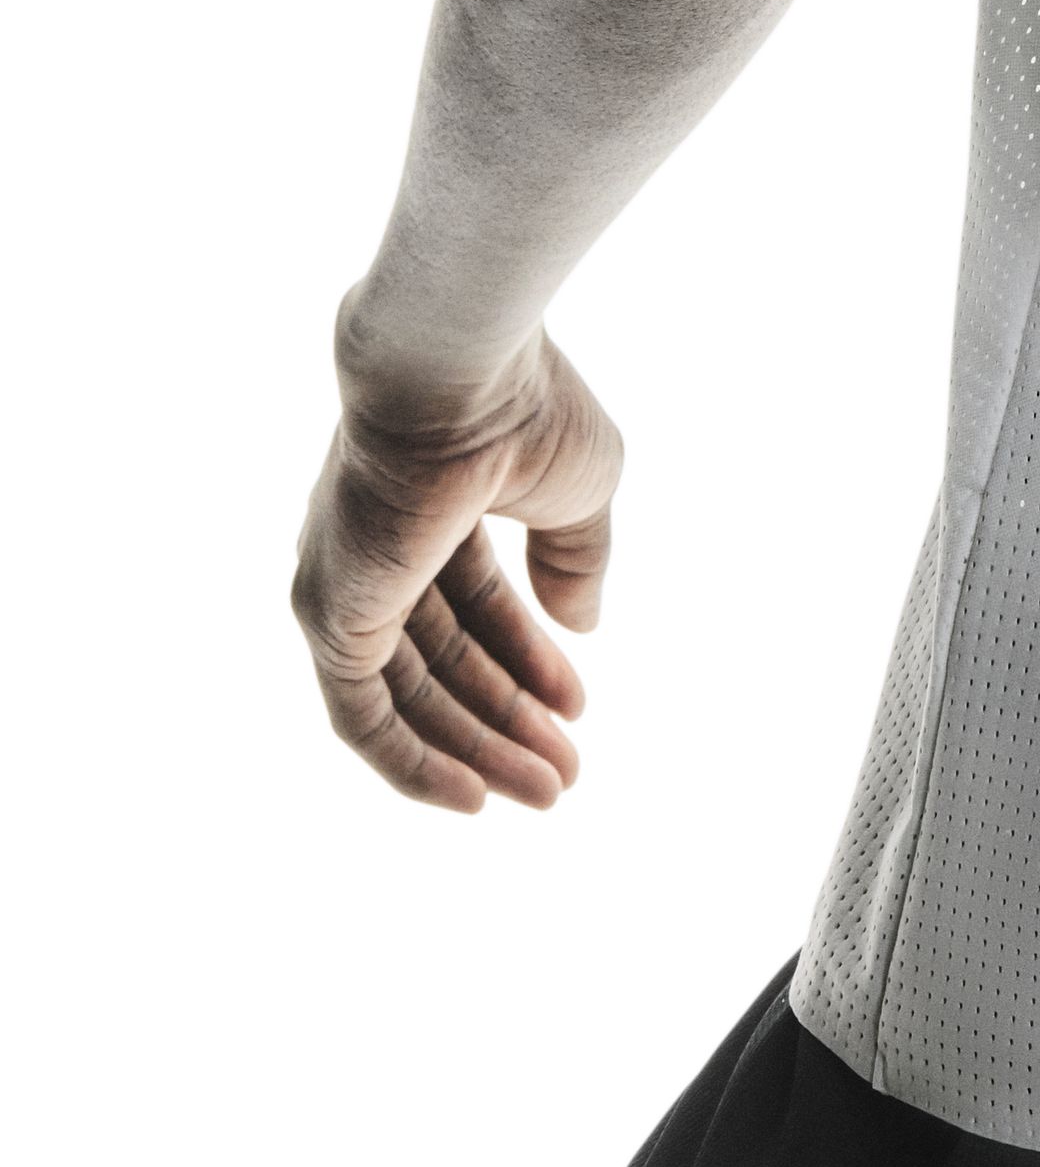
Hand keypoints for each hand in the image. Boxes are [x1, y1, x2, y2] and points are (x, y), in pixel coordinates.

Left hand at [292, 323, 622, 811]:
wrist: (460, 370)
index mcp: (433, 505)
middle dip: (507, 719)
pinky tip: (472, 796)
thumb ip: (578, 560)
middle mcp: (378, 548)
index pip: (476, 606)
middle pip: (443, 660)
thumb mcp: (581, 492)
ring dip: (476, 750)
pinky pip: (362, 715)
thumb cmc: (524, 407)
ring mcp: (348, 582)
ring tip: (546, 792)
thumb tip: (582, 625)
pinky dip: (411, 761)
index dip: (529, 661)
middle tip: (565, 774)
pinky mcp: (330, 615)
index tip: (577, 710)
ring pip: (408, 696)